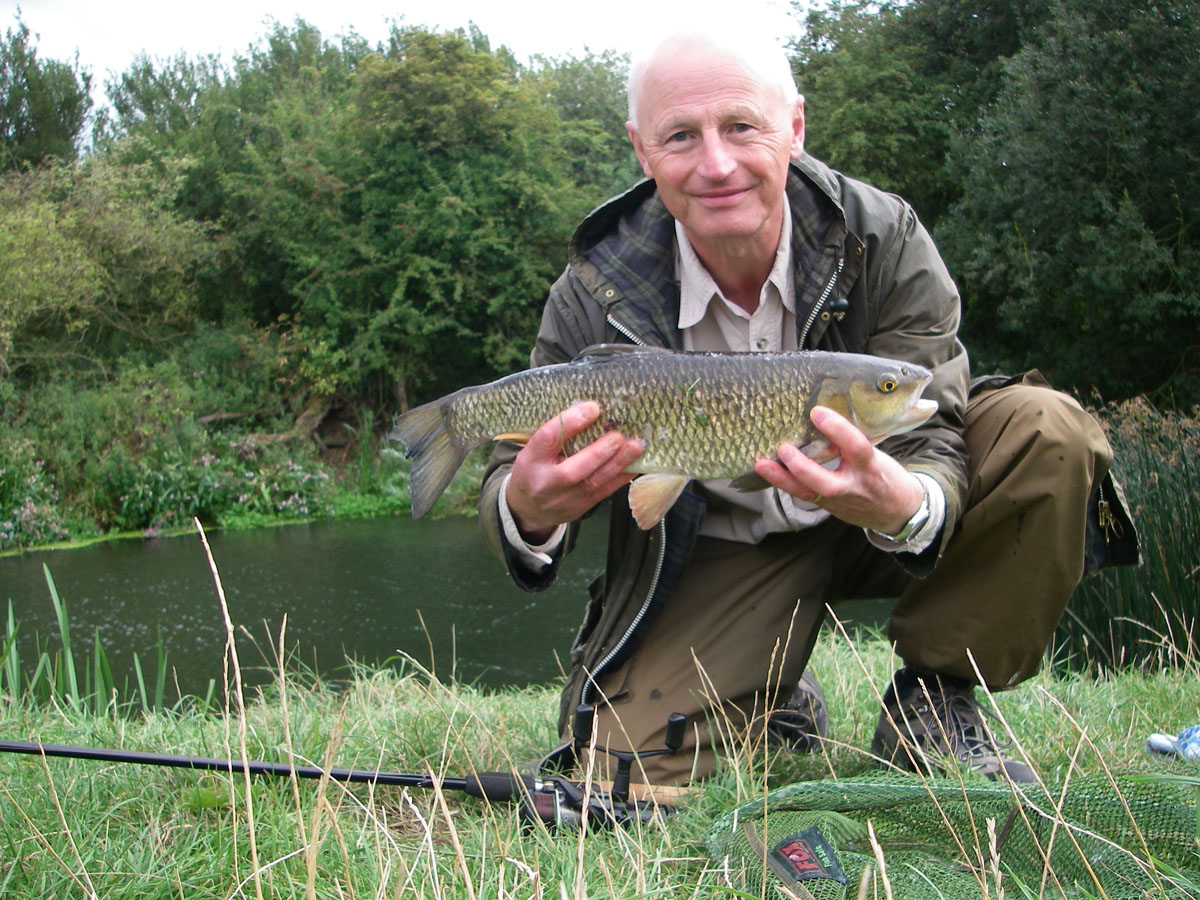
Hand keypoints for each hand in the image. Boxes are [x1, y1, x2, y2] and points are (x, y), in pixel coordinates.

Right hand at [506, 402, 643, 540]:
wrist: (529, 509)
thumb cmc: (535, 470)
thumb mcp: (535, 450)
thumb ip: (557, 435)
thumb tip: (592, 411)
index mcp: (530, 460)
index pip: (548, 438)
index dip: (570, 422)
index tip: (593, 408)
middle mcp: (546, 482)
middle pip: (572, 470)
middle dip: (598, 452)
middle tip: (618, 436)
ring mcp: (564, 499)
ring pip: (593, 482)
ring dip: (617, 464)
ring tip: (635, 447)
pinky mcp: (581, 508)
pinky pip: (604, 492)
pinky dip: (621, 477)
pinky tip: (635, 464)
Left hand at [753, 406, 924, 534]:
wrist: (895, 511)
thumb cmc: (884, 474)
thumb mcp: (877, 453)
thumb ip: (853, 440)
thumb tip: (825, 412)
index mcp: (871, 467)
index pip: (856, 447)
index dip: (837, 429)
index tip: (817, 411)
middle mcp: (853, 487)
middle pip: (826, 483)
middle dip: (802, 467)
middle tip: (783, 448)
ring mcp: (838, 500)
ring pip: (807, 494)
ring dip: (782, 479)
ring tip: (761, 464)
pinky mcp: (826, 506)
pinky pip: (802, 495)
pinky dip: (784, 482)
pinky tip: (767, 470)